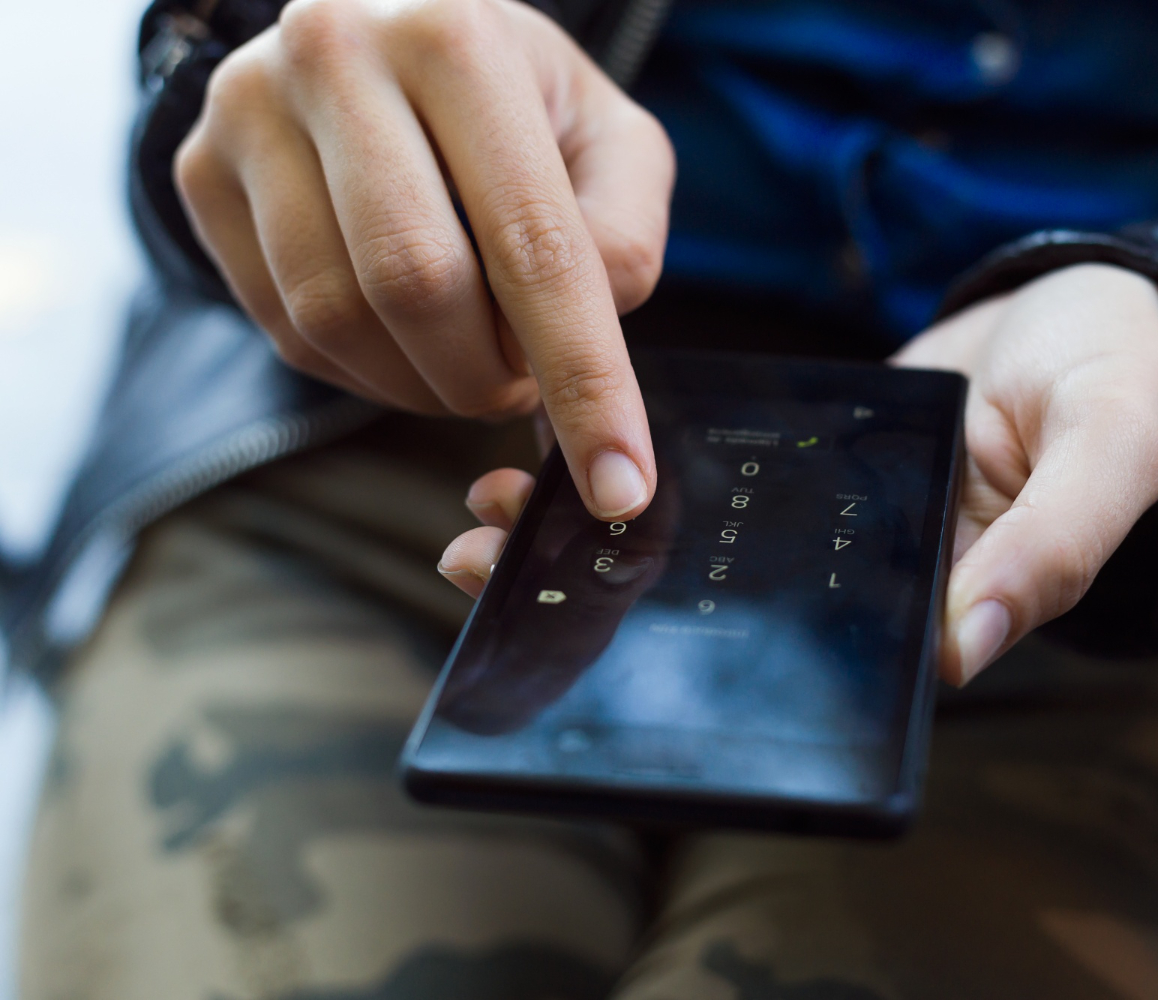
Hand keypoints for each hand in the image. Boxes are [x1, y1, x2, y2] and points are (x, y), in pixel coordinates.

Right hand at [174, 0, 673, 518]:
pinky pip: (286, 329)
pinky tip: (402, 338)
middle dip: (487, 378)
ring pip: (336, 319)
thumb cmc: (520, 108)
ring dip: (423, 383)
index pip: (533, 245)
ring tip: (470, 356)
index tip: (619, 488)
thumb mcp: (610, 145)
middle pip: (416, 287)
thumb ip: (624, 237)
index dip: (584, 382)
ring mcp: (250, 111)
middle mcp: (337, 55)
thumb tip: (585, 333)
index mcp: (459, 39)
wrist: (392, 45)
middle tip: (521, 386)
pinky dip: (364, 371)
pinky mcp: (202, 171)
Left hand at [439, 264, 1157, 687]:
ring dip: (602, 531)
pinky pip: (719, 476)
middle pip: (737, 614)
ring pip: (708, 545)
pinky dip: (643, 467)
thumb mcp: (1109, 455)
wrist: (1089, 303)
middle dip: (614, 602)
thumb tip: (969, 646)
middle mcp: (872, 578)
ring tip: (499, 517)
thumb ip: (1054, 545)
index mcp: (943, 602)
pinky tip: (564, 454)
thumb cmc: (1119, 384)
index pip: (824, 670)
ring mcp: (832, 520)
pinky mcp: (806, 462)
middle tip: (497, 576)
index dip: (715, 680)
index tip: (600, 662)